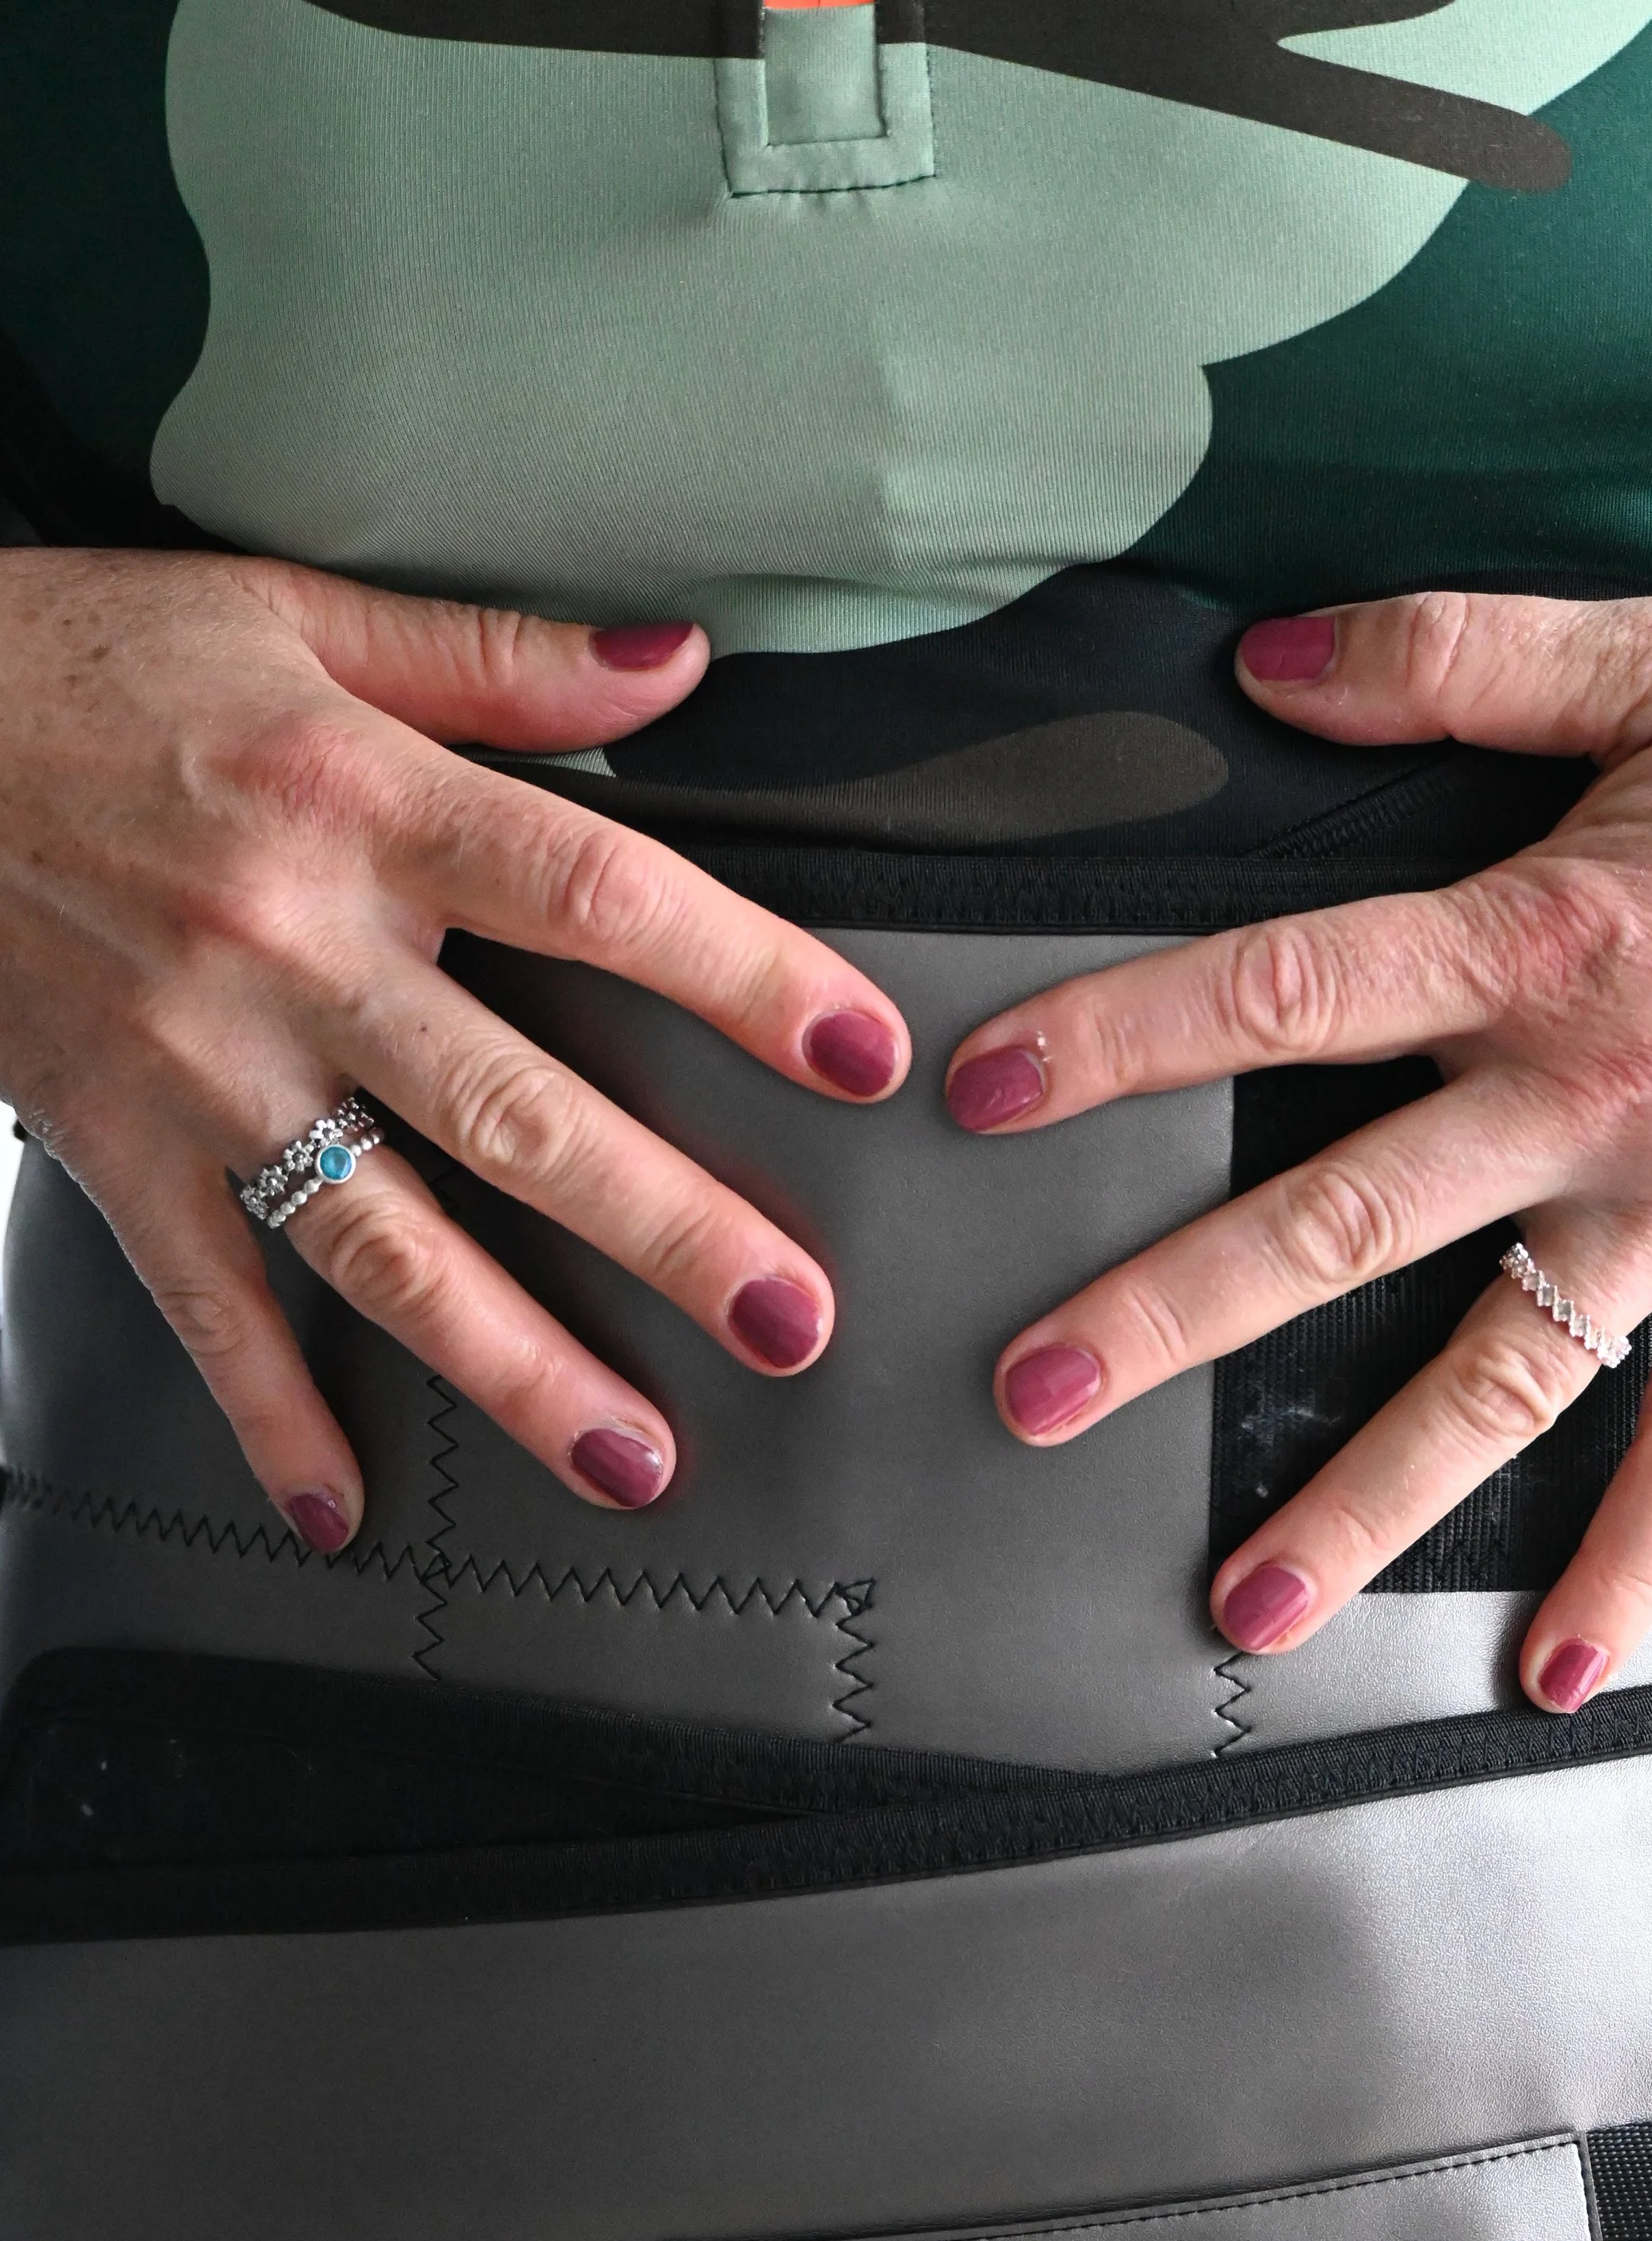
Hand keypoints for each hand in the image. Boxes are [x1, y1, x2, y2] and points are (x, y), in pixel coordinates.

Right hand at [0, 550, 907, 1551]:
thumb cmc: (86, 665)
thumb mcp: (294, 615)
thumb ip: (497, 656)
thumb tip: (681, 662)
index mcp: (362, 801)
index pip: (595, 893)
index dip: (743, 976)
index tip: (861, 1055)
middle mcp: (294, 948)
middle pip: (515, 1108)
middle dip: (667, 1227)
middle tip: (789, 1321)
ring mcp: (201, 1070)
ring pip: (383, 1240)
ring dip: (517, 1365)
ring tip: (634, 1459)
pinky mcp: (111, 1149)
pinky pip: (201, 1306)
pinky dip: (267, 1415)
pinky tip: (340, 1510)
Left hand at [943, 591, 1651, 1708]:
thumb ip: (1459, 655)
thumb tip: (1271, 665)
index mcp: (1542, 939)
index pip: (1280, 993)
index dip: (1117, 1039)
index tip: (984, 1096)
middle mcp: (1591, 1098)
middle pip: (1339, 1218)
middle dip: (1173, 1310)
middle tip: (1038, 1394)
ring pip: (1492, 1378)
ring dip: (1363, 1498)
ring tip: (1248, 1602)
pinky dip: (1630, 1566)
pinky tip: (1550, 1669)